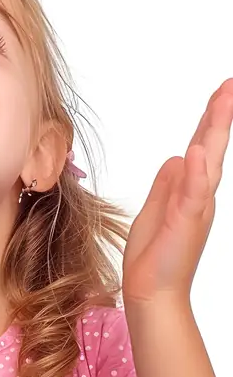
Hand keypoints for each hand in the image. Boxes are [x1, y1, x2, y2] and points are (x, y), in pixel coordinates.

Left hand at [122, 78, 232, 305]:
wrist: (152, 291)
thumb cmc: (152, 256)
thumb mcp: (156, 210)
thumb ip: (168, 185)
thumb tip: (179, 157)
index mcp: (190, 191)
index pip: (201, 147)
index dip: (210, 119)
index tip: (221, 91)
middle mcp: (199, 196)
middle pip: (211, 146)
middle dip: (220, 114)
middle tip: (230, 84)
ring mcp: (195, 208)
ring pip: (209, 162)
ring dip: (215, 131)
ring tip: (223, 100)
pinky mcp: (186, 222)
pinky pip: (193, 193)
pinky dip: (197, 172)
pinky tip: (199, 150)